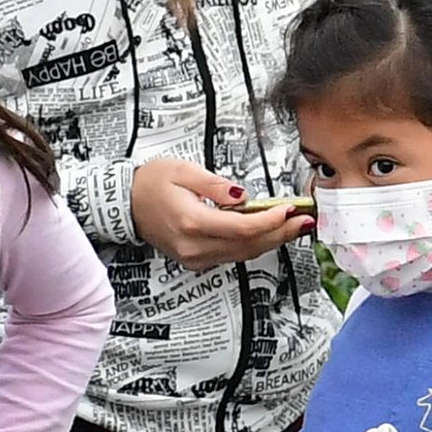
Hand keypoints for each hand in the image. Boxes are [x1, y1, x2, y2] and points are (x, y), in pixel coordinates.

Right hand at [129, 155, 314, 271]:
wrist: (126, 204)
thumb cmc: (151, 183)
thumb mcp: (183, 171)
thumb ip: (215, 185)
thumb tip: (242, 196)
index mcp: (191, 222)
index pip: (241, 227)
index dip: (270, 221)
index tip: (289, 209)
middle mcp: (194, 246)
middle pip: (248, 245)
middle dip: (280, 233)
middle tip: (305, 221)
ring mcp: (194, 257)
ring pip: (243, 254)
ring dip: (271, 241)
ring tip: (295, 227)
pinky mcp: (196, 260)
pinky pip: (231, 255)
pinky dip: (253, 244)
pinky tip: (268, 233)